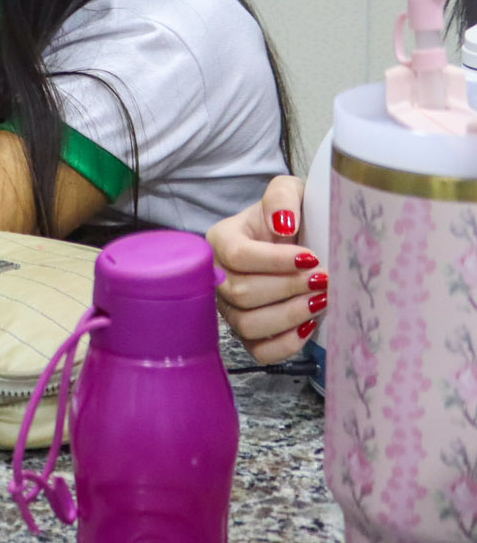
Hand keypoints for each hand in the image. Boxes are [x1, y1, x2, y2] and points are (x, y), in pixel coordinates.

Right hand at [209, 175, 322, 363]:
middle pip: (241, 292)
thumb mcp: (288, 192)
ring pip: (247, 324)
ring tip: (321, 301)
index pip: (237, 255)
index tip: (312, 258)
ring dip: (289, 315)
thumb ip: (282, 197)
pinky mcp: (247, 333)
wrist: (299, 241)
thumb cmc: (291, 217)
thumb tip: (283, 225)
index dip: (275, 261)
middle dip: (288, 288)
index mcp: (221, 240)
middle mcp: (218, 276)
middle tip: (324, 279)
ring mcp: (229, 308)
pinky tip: (308, 326)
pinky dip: (285, 344)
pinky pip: (258, 351)